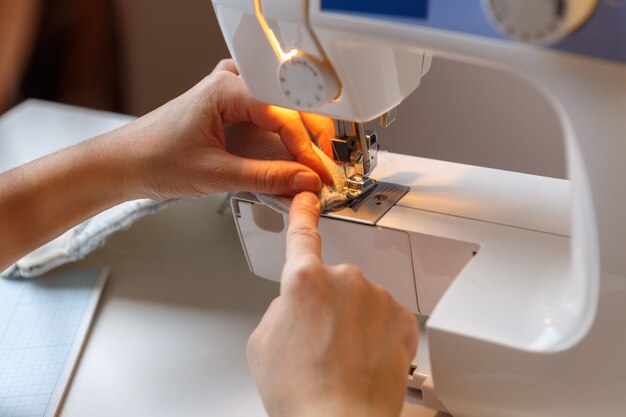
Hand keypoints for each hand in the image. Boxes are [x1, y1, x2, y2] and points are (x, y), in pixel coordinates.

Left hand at [107, 59, 333, 199]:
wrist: (124, 163)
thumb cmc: (154, 159)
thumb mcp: (217, 175)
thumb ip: (267, 178)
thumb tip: (305, 180)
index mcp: (226, 89)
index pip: (283, 115)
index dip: (305, 148)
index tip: (318, 173)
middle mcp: (229, 82)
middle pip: (286, 106)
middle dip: (308, 139)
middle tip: (323, 168)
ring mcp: (228, 91)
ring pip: (278, 108)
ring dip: (296, 134)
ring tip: (312, 161)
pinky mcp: (226, 105)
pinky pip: (264, 114)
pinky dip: (279, 135)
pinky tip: (287, 153)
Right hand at [247, 192, 418, 416]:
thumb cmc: (301, 391)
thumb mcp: (263, 343)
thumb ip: (280, 308)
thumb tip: (295, 306)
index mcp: (304, 279)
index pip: (302, 234)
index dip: (303, 212)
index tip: (308, 196)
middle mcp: (345, 279)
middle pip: (333, 282)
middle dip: (327, 305)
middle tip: (319, 343)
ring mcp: (377, 298)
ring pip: (362, 301)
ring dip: (355, 321)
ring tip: (342, 358)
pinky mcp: (403, 319)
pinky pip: (387, 318)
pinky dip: (379, 334)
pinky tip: (365, 359)